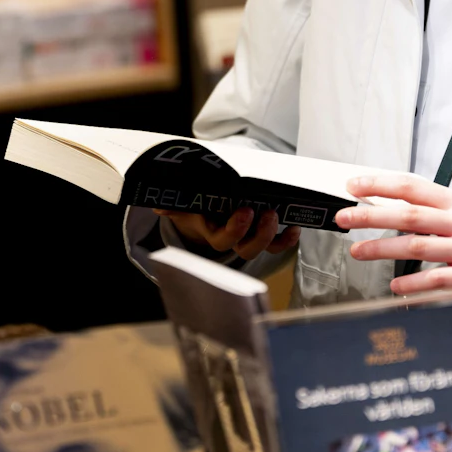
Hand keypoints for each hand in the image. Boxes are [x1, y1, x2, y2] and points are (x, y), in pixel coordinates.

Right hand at [158, 207, 299, 261]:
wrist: (203, 209)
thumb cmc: (195, 204)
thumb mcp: (184, 203)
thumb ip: (173, 204)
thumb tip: (157, 206)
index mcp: (213, 232)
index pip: (223, 240)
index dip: (236, 230)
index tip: (245, 211)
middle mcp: (233, 239)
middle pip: (246, 248)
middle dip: (259, 234)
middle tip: (266, 214)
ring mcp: (248, 237)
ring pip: (262, 247)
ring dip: (273, 235)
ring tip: (277, 216)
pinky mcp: (262, 233)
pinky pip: (276, 243)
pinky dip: (287, 238)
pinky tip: (294, 227)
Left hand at [335, 174, 451, 307]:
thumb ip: (438, 209)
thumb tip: (396, 206)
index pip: (413, 186)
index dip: (380, 184)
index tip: (353, 185)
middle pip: (408, 215)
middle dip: (370, 215)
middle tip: (344, 219)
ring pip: (417, 247)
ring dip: (382, 249)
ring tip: (358, 252)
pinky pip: (438, 282)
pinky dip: (412, 286)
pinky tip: (395, 288)